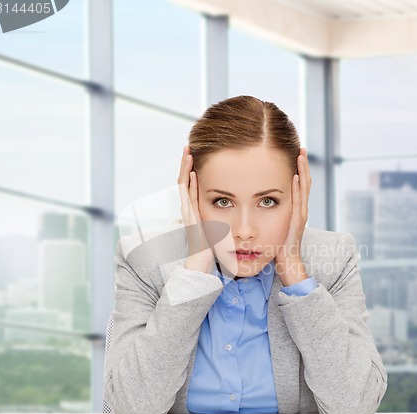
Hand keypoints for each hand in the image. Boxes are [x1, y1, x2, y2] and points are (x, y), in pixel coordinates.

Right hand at [177, 145, 214, 273]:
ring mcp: (188, 213)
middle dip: (186, 164)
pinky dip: (187, 186)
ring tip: (187, 154)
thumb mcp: (218, 228)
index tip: (197, 155)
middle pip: (185, 180)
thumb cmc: (212, 249)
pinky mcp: (190, 219)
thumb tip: (232, 210)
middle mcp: (190, 209)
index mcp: (197, 209)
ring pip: (183, 186)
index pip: (192, 184)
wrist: (202, 264)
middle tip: (189, 147)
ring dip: (185, 169)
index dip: (193, 169)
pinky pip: (187, 199)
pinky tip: (189, 174)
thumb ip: (222, 216)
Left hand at [274, 147, 311, 285]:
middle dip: (302, 165)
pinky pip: (299, 202)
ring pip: (304, 189)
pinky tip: (296, 176)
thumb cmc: (278, 247)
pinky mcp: (297, 223)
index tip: (294, 154)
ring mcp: (300, 216)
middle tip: (301, 148)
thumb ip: (270, 214)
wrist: (287, 264)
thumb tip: (258, 205)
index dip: (297, 169)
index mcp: (294, 210)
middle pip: (304, 182)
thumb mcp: (273, 226)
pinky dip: (299, 189)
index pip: (298, 185)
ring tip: (301, 155)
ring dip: (303, 171)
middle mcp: (300, 210)